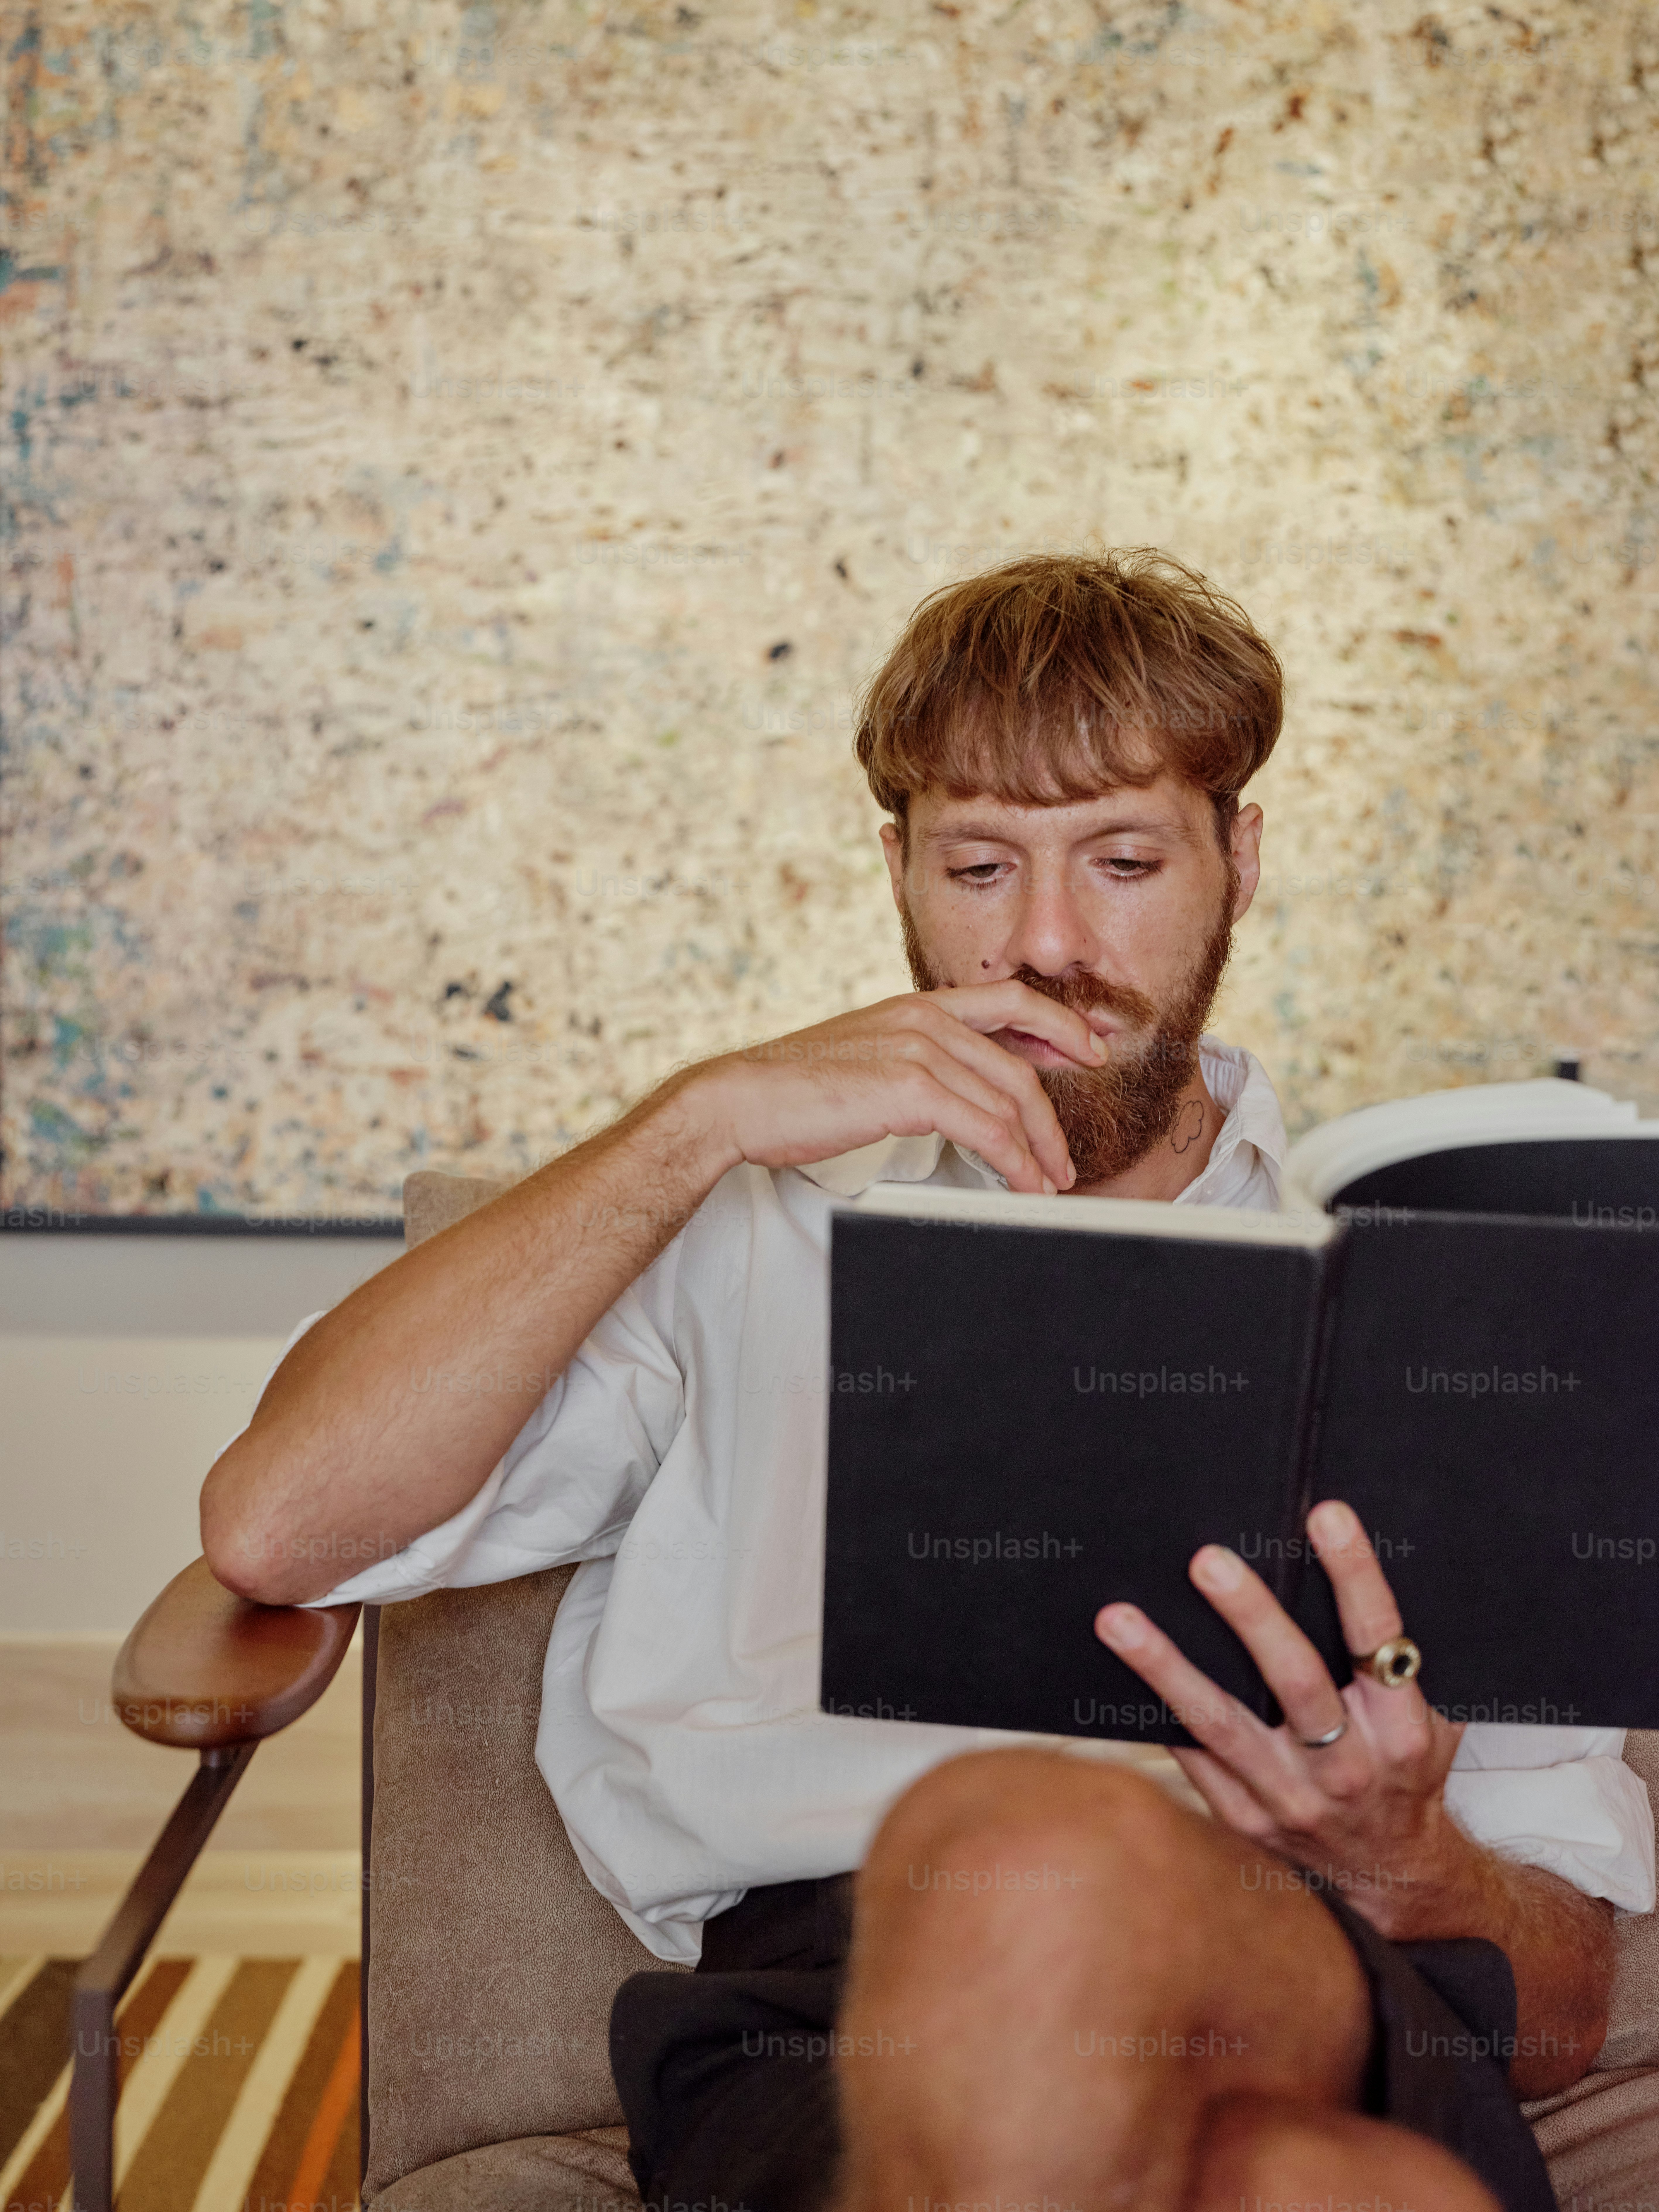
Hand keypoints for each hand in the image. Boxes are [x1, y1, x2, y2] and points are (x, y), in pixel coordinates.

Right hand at [689, 982, 1110, 1195]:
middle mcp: (925, 1018)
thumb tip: (951, 1092)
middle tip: (1063, 1158)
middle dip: (1051, 1118)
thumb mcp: (868, 1056)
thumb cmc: (798, 1089)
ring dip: (1037, 1150)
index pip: (1010, 1001)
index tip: (1087, 1048)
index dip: (1059, 1024)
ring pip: (1008, 1102)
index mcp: (917, 1005)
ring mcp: (920, 1050)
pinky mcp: (912, 1089)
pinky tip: (1022, 1183)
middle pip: (1019, 1067)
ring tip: (1046, 1184)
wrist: (745, 1098)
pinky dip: (1014, 1161)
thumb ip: (914, 1059)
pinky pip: (987, 1129)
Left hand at [1093, 1499, 1470, 1935]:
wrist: (1392, 1877)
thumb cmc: (1404, 1776)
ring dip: (1165, 1667)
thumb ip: (1397, 1661)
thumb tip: (1353, 1566)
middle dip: (1250, 1615)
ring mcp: (1290, 1796)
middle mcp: (1347, 1765)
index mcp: (1399, 1728)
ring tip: (1118, 1619)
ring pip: (1221, 1723)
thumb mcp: (1431, 1720)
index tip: (1325, 1515)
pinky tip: (1114, 1676)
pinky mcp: (1245, 1819)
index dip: (1355, 1574)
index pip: (1377, 1637)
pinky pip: (1193, 1758)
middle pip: (1295, 1680)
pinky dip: (1157, 1715)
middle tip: (1207, 1559)